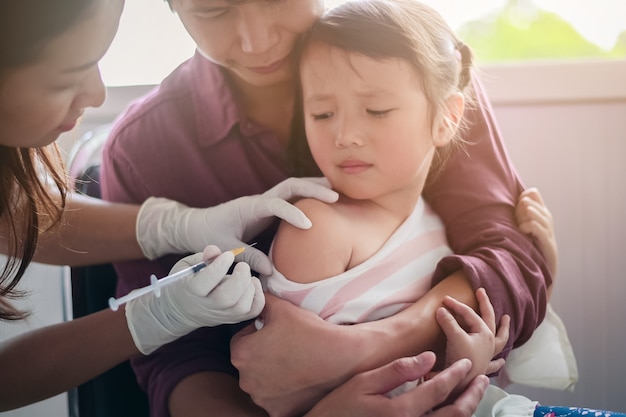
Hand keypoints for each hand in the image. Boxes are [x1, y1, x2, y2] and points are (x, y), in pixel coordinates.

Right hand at [126, 245, 264, 353]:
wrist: (183, 309)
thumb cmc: (187, 281)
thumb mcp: (187, 265)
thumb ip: (202, 258)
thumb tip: (214, 250)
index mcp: (191, 290)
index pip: (204, 283)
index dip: (219, 267)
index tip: (228, 255)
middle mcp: (207, 306)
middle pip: (226, 298)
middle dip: (240, 278)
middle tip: (242, 265)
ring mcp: (222, 315)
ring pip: (241, 307)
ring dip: (249, 287)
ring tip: (247, 275)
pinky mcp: (234, 318)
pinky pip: (252, 311)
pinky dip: (258, 296)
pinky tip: (252, 284)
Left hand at [136, 177, 337, 273]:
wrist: (197, 225)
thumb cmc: (208, 236)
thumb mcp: (225, 248)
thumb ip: (247, 256)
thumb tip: (272, 269)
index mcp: (248, 207)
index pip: (276, 204)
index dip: (293, 213)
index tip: (309, 225)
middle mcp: (260, 200)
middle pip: (291, 186)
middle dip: (313, 189)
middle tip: (336, 197)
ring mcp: (265, 202)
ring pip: (294, 187)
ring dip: (315, 187)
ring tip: (338, 192)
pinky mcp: (269, 208)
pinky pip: (292, 198)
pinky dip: (309, 196)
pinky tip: (324, 202)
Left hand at [231, 294, 364, 416]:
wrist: (340, 358)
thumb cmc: (309, 333)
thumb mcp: (282, 307)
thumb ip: (262, 302)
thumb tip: (256, 298)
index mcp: (242, 354)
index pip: (241, 340)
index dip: (257, 333)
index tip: (274, 332)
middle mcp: (246, 381)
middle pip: (250, 364)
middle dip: (263, 355)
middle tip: (286, 346)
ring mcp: (263, 399)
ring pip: (262, 383)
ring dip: (272, 375)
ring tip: (294, 363)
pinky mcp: (279, 412)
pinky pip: (276, 400)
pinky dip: (285, 392)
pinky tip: (299, 379)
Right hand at [304, 352, 488, 416]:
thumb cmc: (341, 406)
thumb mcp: (364, 382)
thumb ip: (398, 370)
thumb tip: (428, 357)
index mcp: (402, 411)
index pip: (439, 389)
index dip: (456, 373)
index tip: (467, 361)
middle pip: (454, 414)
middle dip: (472, 396)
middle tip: (482, 379)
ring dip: (466, 408)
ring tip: (474, 392)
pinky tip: (451, 406)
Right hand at [436, 288, 509, 389]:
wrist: (463, 384)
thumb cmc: (462, 359)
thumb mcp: (454, 337)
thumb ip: (448, 322)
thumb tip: (441, 309)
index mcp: (484, 333)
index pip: (469, 313)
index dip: (457, 305)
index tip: (445, 300)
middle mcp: (489, 342)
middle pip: (490, 318)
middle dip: (486, 304)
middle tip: (482, 292)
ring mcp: (488, 355)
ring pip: (500, 339)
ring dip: (503, 328)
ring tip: (506, 319)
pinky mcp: (483, 367)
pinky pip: (494, 362)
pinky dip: (498, 360)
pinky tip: (502, 360)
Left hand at [516, 187, 556, 278]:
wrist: (545, 268)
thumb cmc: (530, 247)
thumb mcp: (525, 227)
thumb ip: (520, 214)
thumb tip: (511, 202)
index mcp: (542, 212)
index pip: (533, 192)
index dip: (521, 198)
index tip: (517, 211)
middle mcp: (546, 218)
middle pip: (527, 201)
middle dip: (517, 211)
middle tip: (517, 224)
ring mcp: (548, 228)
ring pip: (530, 210)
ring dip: (520, 219)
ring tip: (520, 229)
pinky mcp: (546, 240)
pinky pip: (533, 225)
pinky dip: (525, 226)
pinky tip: (522, 233)